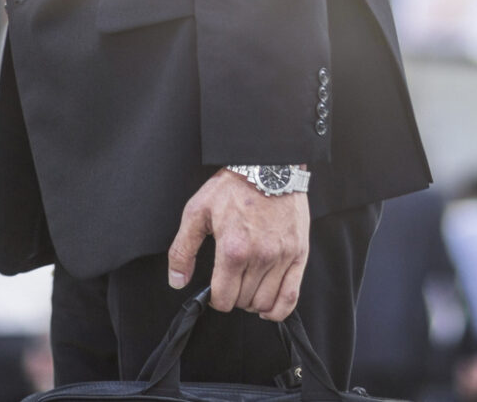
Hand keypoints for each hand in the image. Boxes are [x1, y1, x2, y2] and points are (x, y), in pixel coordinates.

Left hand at [167, 166, 309, 320]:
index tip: (215, 290)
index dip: (216, 299)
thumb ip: (183, 249)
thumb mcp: (196, 212)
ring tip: (246, 288)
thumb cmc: (231, 188)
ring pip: (266, 303)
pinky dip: (278, 310)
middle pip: (244, 301)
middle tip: (230, 282)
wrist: (267, 167)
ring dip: (253, 302)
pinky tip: (267, 309)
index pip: (224, 298)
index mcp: (233, 249)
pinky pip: (291, 297)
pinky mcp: (299, 255)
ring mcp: (282, 258)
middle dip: (233, 297)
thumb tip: (177, 281)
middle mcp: (260, 257)